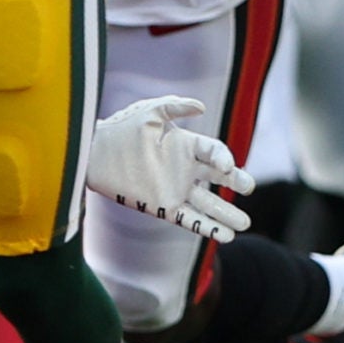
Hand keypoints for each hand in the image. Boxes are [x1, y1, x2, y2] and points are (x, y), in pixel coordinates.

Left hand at [86, 95, 255, 242]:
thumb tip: (202, 108)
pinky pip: (190, 220)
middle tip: (249, 187)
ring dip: (226, 215)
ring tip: (245, 224)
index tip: (227, 166)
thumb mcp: (148, 112)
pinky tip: (225, 236)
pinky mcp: (164, 208)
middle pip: (217, 179)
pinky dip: (207, 228)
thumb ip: (174, 106)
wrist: (95, 155)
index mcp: (185, 145)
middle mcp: (184, 169)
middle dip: (235, 183)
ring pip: (208, 204)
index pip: (214, 152)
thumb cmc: (120, 129)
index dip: (224, 158)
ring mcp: (175, 190)